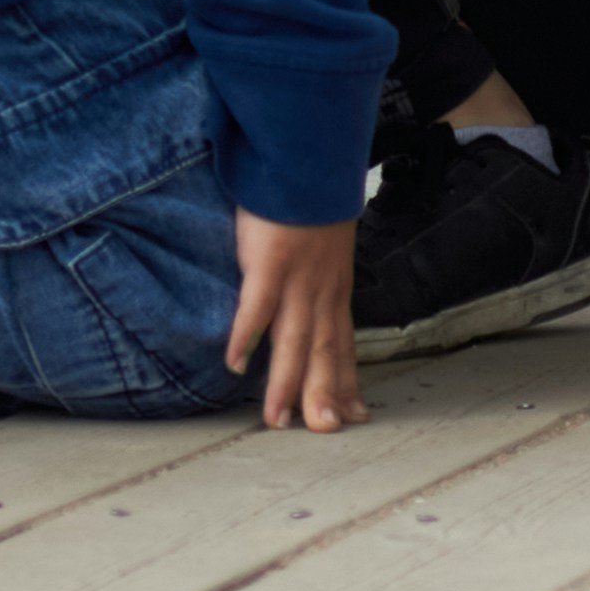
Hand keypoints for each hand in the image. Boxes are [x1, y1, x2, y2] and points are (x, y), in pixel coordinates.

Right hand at [227, 212, 363, 429]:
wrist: (308, 158)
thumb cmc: (310, 201)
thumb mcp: (325, 245)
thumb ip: (318, 276)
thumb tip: (313, 300)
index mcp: (334, 288)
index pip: (343, 343)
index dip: (346, 380)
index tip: (354, 415)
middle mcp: (321, 289)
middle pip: (322, 350)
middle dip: (323, 394)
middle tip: (324, 432)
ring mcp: (297, 278)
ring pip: (294, 339)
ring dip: (285, 381)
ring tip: (277, 420)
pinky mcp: (269, 262)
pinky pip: (256, 305)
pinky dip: (247, 334)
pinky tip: (235, 363)